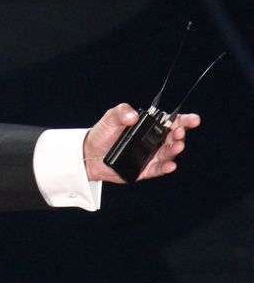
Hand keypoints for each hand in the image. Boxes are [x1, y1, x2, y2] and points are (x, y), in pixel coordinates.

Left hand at [83, 103, 200, 182]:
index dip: (184, 120)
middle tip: (179, 132)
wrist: (88, 154)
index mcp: (149, 127)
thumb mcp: (110, 118)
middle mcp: (153, 141)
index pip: (171, 122)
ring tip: (177, 146)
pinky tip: (170, 165)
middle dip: (180, 134)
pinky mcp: (144, 170)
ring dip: (175, 150)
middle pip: (173, 138)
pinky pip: (157, 169)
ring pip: (168, 154)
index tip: (193, 119)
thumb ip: (121, 112)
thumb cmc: (102, 134)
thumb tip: (133, 116)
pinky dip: (165, 168)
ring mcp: (150, 156)